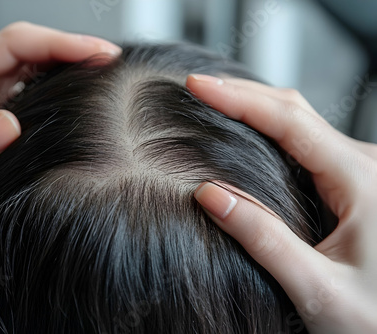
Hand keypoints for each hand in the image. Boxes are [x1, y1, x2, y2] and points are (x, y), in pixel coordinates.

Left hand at [0, 22, 120, 252]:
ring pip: (29, 61)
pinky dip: (57, 81)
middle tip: (111, 60)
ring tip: (103, 71)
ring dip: (67, 61)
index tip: (95, 52)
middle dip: (70, 47)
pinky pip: (28, 84)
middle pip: (24, 46)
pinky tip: (78, 89)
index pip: (8, 47)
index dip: (56, 44)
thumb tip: (8, 125)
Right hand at [187, 74, 376, 333]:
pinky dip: (270, 129)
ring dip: (256, 108)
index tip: (199, 87)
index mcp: (361, 180)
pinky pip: (306, 143)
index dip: (238, 98)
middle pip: (294, 111)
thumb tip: (210, 195)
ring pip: (300, 124)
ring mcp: (359, 171)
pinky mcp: (351, 182)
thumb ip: (262, 240)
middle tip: (198, 88)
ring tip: (215, 102)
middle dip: (242, 93)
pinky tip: (247, 133)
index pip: (288, 121)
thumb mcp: (317, 289)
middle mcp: (364, 165)